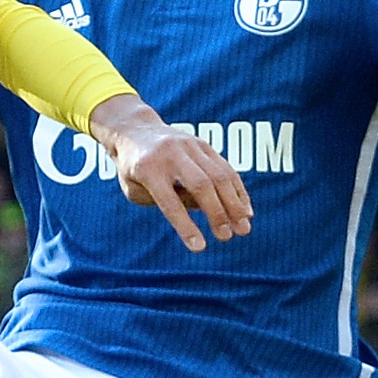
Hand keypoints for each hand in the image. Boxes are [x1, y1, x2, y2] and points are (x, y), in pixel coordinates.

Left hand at [93, 95, 250, 251]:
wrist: (134, 130)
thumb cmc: (132, 169)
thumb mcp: (137, 190)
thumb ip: (168, 202)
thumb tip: (207, 210)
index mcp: (148, 169)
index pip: (169, 202)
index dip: (185, 226)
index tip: (199, 248)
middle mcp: (170, 154)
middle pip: (200, 185)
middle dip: (217, 213)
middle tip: (227, 237)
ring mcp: (189, 146)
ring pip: (218, 175)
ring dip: (234, 204)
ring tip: (244, 228)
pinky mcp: (202, 144)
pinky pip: (225, 167)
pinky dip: (237, 190)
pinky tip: (245, 210)